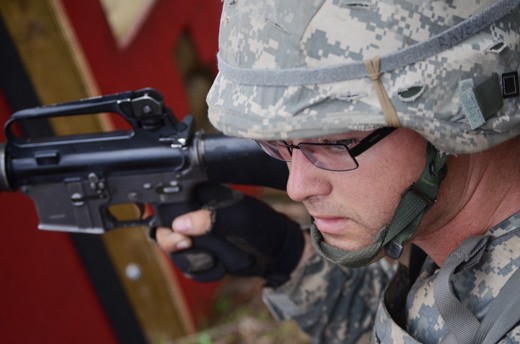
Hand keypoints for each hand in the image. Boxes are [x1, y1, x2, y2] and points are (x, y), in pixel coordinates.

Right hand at [155, 183, 304, 286]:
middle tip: (188, 245)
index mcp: (200, 196)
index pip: (168, 203)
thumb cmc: (262, 226)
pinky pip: (188, 270)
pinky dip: (202, 273)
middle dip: (174, 244)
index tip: (180, 233)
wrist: (278, 253)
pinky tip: (220, 267)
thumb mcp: (239, 217)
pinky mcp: (201, 256)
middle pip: (163, 231)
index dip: (166, 218)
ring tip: (216, 259)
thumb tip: (179, 225)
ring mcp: (195, 237)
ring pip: (174, 254)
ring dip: (194, 261)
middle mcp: (193, 215)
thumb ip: (210, 218)